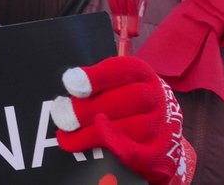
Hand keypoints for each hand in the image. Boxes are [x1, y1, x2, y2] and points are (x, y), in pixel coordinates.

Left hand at [51, 56, 194, 184]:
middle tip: (61, 114)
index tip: (70, 83)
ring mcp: (160, 126)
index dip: (97, 76)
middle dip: (89, 108)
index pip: (124, 69)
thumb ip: (97, 83)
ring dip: (91, 133)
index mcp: (144, 75)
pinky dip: (113, 148)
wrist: (162, 137)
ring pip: (131, 127)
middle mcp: (156, 98)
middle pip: (128, 99)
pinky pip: (138, 152)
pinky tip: (88, 145)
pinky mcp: (158, 153)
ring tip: (65, 135)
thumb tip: (69, 85)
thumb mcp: (119, 85)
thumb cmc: (129, 104)